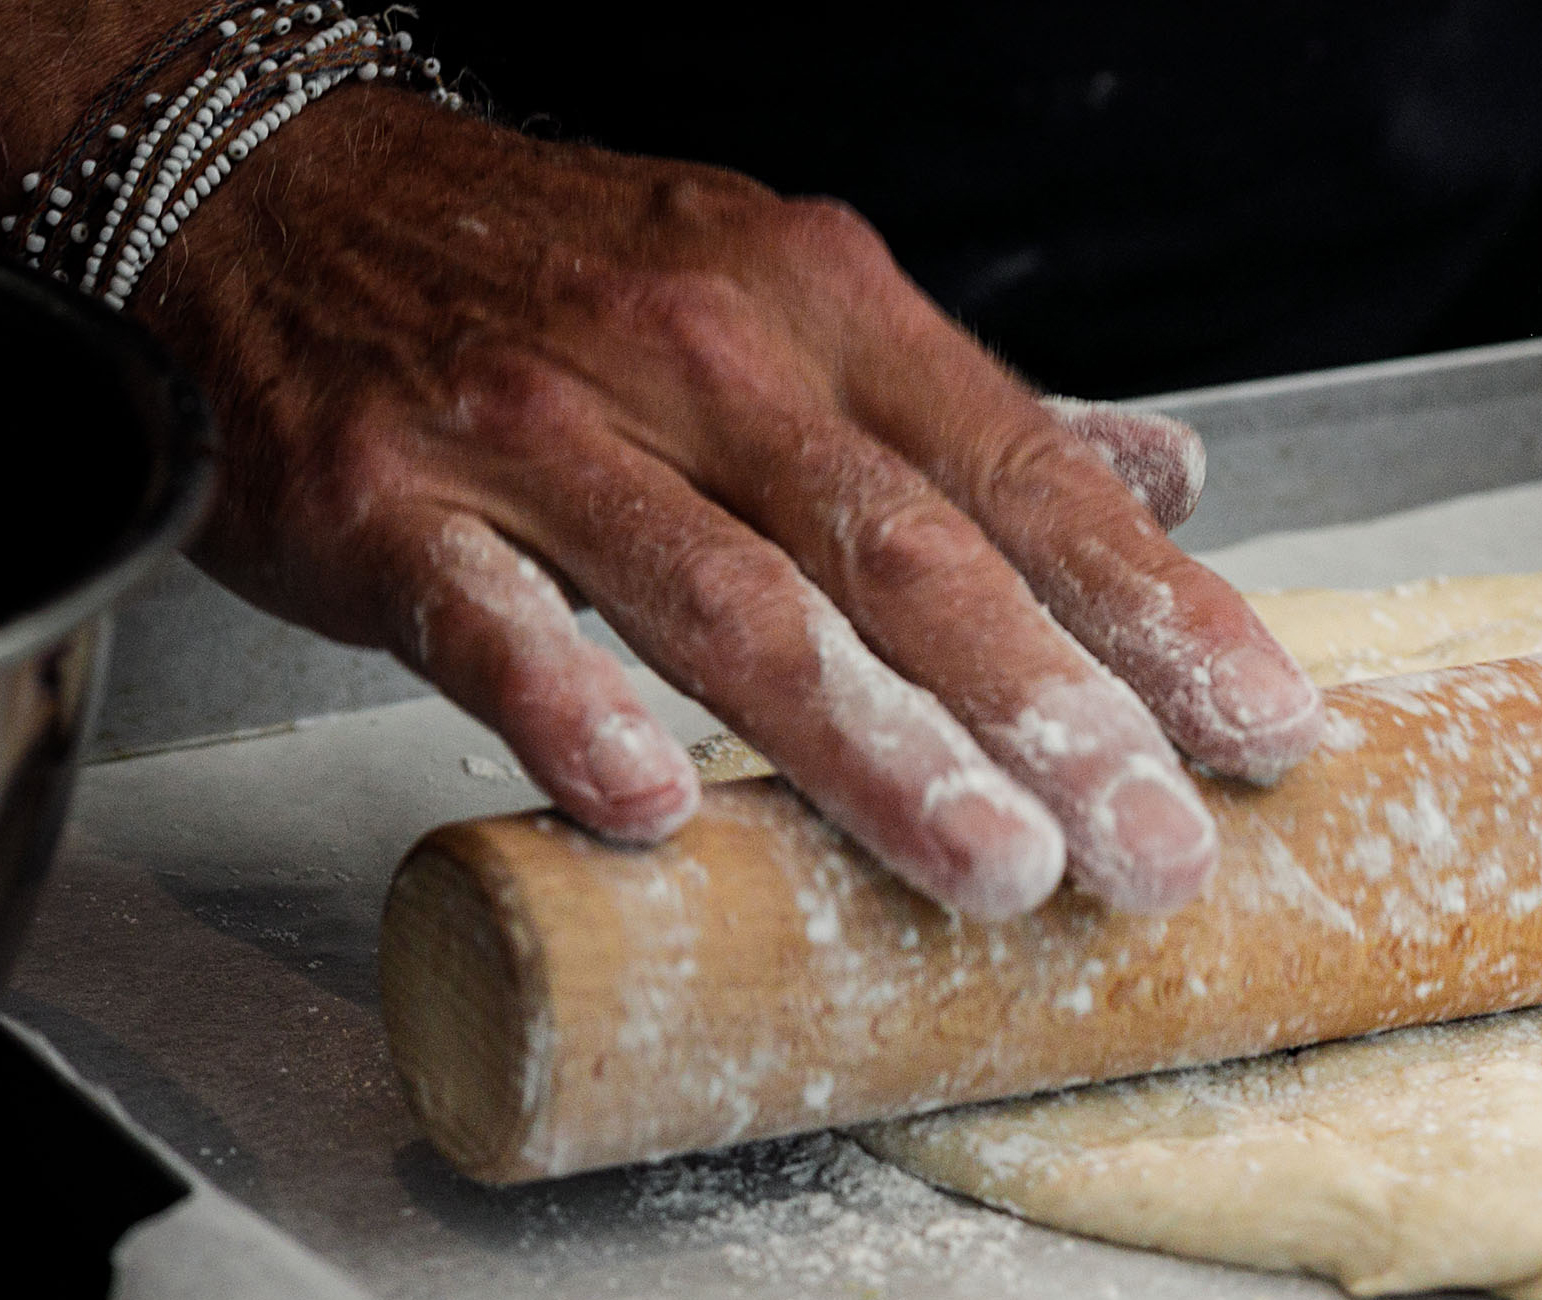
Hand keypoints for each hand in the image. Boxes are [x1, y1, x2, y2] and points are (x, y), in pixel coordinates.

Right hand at [142, 94, 1321, 916]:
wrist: (276, 190)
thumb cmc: (566, 282)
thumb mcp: (792, 305)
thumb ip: (975, 420)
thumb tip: (1168, 478)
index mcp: (830, 315)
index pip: (1029, 476)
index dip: (1157, 611)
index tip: (1264, 729)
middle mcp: (709, 360)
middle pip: (912, 555)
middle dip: (1056, 715)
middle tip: (1158, 850)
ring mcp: (545, 430)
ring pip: (735, 602)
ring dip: (875, 746)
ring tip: (992, 868)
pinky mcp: (391, 503)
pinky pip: (485, 618)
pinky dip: (568, 706)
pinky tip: (650, 807)